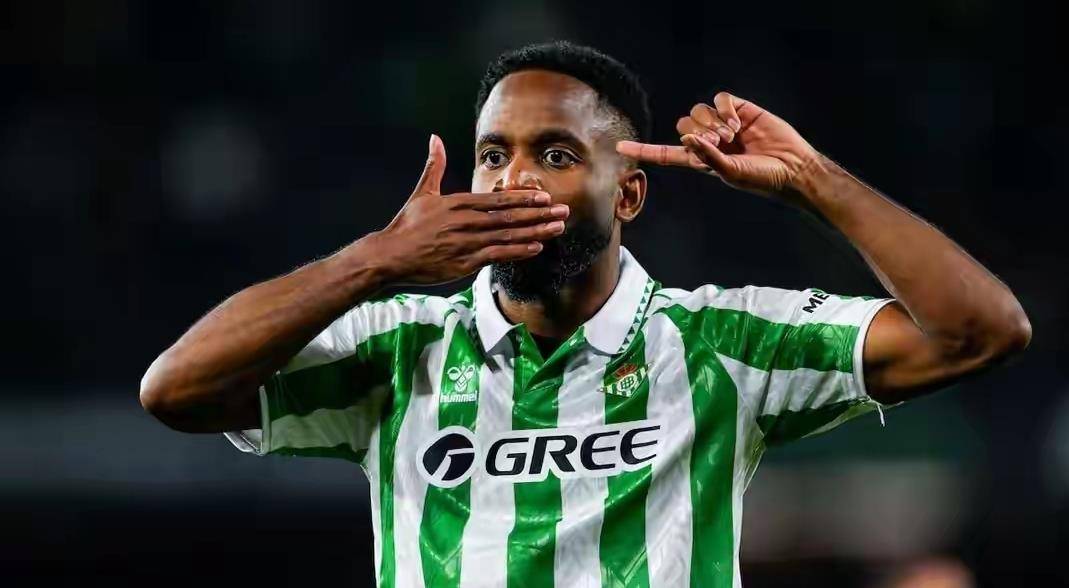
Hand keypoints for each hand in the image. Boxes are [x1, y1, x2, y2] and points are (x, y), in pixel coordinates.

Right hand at [372, 134, 568, 284]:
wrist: (390, 255)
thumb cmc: (407, 225)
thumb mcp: (422, 192)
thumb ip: (434, 165)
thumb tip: (434, 138)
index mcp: (458, 203)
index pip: (498, 199)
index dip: (523, 198)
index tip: (544, 196)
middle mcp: (467, 221)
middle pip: (509, 216)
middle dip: (538, 213)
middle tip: (563, 210)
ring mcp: (467, 242)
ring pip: (508, 235)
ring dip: (535, 231)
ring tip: (557, 228)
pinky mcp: (465, 262)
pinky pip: (497, 255)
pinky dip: (518, 251)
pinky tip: (536, 248)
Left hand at [616, 92, 821, 199]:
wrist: (792, 167)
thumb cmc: (761, 178)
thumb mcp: (731, 173)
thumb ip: (707, 157)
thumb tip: (687, 137)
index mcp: (701, 160)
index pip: (666, 153)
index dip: (644, 150)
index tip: (619, 148)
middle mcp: (709, 140)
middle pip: (683, 123)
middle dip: (698, 131)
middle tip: (720, 143)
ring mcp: (724, 123)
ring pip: (699, 110)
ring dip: (713, 122)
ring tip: (733, 135)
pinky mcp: (741, 109)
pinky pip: (720, 99)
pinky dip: (725, 108)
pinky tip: (739, 121)